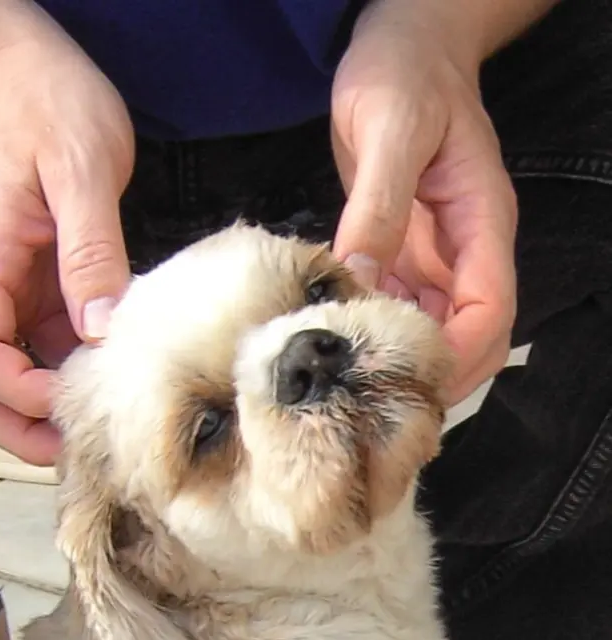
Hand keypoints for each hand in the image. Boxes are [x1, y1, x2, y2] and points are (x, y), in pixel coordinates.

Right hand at [0, 30, 133, 463]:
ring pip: (6, 375)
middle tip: (71, 449)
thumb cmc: (51, 105)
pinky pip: (43, 349)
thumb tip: (100, 327)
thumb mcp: (80, 170)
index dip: (15, 391)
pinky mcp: (39, 290)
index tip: (68, 400)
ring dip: (41, 412)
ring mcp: (10, 291)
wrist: (33, 75)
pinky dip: (67, 379)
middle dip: (16, 425)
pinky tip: (107, 387)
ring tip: (93, 430)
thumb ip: (91, 251)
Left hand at [331, 0, 517, 404]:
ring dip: (401, 360)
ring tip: (352, 387)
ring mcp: (436, 257)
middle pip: (471, 338)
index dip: (458, 356)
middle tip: (375, 405)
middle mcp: (465, 250)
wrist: (402, 46)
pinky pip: (397, 309)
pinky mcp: (404, 255)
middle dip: (434, 375)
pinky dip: (374, 332)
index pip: (490, 312)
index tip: (408, 381)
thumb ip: (377, 207)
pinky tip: (338, 343)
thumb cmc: (404, 72)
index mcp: (481, 224)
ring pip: (434, 332)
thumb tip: (360, 280)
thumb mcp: (389, 130)